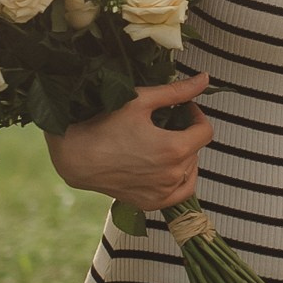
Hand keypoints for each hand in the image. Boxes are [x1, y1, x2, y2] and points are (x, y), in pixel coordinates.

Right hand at [48, 72, 212, 212]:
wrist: (77, 156)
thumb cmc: (104, 126)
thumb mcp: (141, 101)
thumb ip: (176, 92)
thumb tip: (204, 79)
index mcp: (174, 148)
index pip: (205, 131)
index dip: (196, 115)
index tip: (183, 109)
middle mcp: (172, 174)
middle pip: (196, 150)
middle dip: (186, 134)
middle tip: (167, 124)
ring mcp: (163, 192)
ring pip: (190, 171)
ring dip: (184, 156)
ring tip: (163, 144)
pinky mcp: (152, 203)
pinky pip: (180, 193)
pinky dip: (180, 180)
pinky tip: (167, 168)